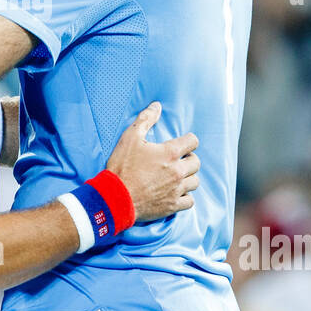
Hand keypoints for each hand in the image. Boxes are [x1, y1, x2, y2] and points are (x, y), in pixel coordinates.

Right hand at [106, 102, 199, 222]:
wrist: (115, 197)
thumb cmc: (122, 166)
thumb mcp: (130, 137)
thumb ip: (145, 119)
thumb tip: (157, 105)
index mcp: (170, 153)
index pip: (193, 141)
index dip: (188, 140)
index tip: (182, 144)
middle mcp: (177, 171)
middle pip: (196, 162)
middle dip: (189, 159)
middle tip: (178, 160)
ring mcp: (176, 190)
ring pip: (195, 182)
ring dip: (188, 177)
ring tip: (177, 176)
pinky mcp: (172, 205)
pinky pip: (190, 201)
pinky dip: (185, 196)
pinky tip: (176, 193)